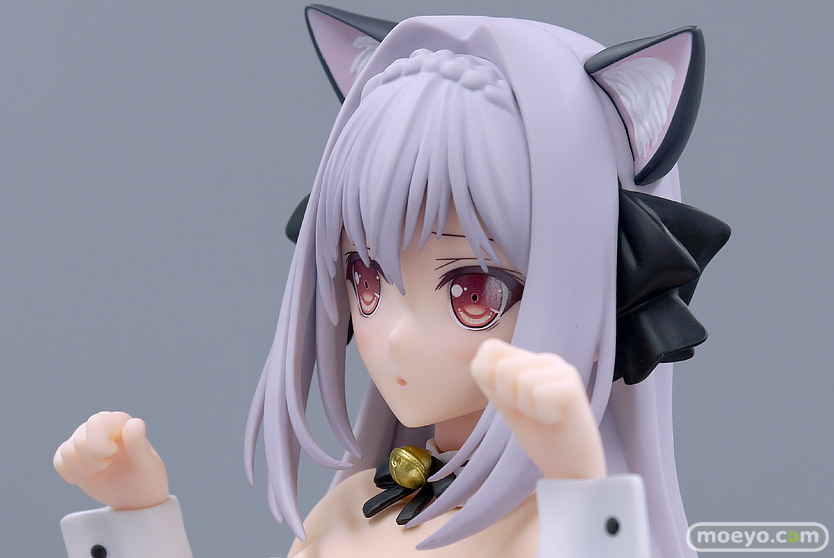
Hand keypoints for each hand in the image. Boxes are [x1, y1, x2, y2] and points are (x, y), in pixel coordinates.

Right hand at [53, 411, 168, 509]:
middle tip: (108, 465)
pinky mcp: (75, 456)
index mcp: (119, 421)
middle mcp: (100, 425)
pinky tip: (86, 477)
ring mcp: (86, 440)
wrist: (136, 498)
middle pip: (79, 440)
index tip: (115, 455)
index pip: (95, 422)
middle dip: (92, 461)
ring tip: (100, 470)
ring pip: (66, 450)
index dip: (99, 445)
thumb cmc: (146, 479)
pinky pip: (58, 461)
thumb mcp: (146, 464)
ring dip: (82, 469)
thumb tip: (132, 422)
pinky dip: (69, 473)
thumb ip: (138, 444)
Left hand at [471, 339, 605, 478]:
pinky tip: (556, 419)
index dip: (489, 379)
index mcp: (531, 361)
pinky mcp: (573, 387)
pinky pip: (538, 394)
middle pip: (502, 367)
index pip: (490, 349)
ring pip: (520, 380)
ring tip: (545, 417)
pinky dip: (541, 414)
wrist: (570, 469)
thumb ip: (492, 380)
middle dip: (508, 397)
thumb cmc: (540, 436)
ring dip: (526, 408)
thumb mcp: (507, 403)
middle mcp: (548, 360)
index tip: (510, 401)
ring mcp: (563, 371)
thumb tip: (479, 358)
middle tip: (531, 413)